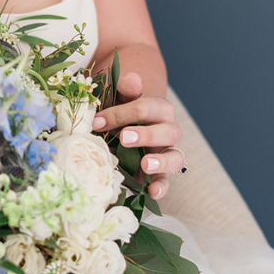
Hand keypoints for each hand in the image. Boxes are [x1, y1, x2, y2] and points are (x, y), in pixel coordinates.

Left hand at [93, 72, 182, 199]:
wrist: (124, 124)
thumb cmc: (120, 109)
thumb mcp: (119, 95)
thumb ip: (126, 87)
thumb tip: (133, 80)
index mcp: (159, 109)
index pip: (147, 108)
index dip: (122, 113)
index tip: (97, 121)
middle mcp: (168, 131)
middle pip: (169, 131)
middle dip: (147, 135)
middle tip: (124, 138)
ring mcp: (166, 153)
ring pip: (176, 157)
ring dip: (162, 161)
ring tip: (145, 164)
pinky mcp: (159, 174)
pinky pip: (166, 181)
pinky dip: (162, 187)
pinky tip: (152, 192)